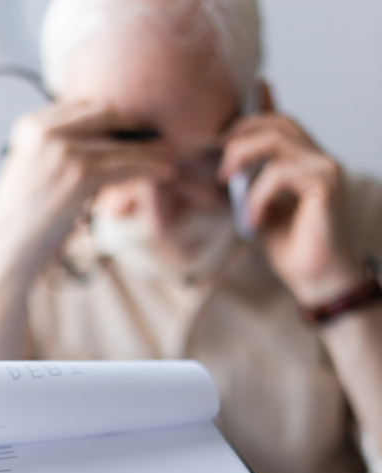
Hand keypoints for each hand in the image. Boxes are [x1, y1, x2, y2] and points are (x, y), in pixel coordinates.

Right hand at [0, 101, 174, 282]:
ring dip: (151, 148)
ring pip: (121, 141)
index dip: (113, 117)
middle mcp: (45, 131)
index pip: (82, 106)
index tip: (134, 127)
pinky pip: (127, 164)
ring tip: (172, 153)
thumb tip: (101, 146)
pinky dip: (150, 167)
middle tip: (159, 136)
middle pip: (105, 113)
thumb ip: (59, 151)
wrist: (6, 251)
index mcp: (30, 126)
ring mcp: (63, 150)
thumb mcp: (34, 172)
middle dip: (134, 125)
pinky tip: (167, 171)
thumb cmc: (21, 221)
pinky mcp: (81, 173)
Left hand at [219, 113, 361, 304]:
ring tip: (226, 182)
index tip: (218, 138)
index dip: (250, 119)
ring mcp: (326, 169)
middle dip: (240, 135)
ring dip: (242, 158)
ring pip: (276, 140)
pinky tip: (253, 219)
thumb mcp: (259, 209)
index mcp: (306, 162)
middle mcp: (319, 159)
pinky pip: (280, 173)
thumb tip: (222, 168)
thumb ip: (248, 185)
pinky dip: (258, 195)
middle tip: (218, 162)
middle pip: (278, 122)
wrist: (317, 281)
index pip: (280, 123)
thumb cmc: (291, 248)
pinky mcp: (326, 185)